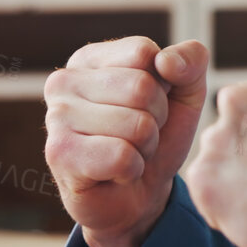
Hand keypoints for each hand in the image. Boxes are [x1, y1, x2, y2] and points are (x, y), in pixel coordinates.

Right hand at [44, 36, 208, 246]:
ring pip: (136, 124)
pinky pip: (122, 156)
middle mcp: (64, 81)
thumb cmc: (157, 136)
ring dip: (145, 146)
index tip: (148, 104)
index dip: (163, 84)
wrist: (138, 194)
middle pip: (142, 88)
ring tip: (128, 152)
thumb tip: (166, 61)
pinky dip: (132, 169)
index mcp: (90, 58)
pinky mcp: (59, 154)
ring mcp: (56, 117)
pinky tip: (116, 172)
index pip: (144, 52)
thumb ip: (190, 61)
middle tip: (140, 135)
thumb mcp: (186, 92)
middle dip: (156, 119)